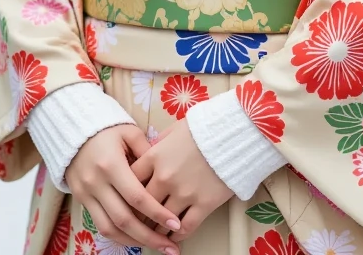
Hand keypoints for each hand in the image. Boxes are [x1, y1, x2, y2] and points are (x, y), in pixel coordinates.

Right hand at [65, 124, 181, 254]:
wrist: (72, 128)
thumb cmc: (106, 129)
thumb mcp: (129, 132)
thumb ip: (147, 151)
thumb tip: (164, 172)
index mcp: (111, 164)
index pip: (137, 197)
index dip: (157, 213)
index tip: (176, 224)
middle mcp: (97, 183)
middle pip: (124, 219)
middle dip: (149, 236)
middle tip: (170, 248)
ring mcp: (86, 194)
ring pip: (110, 228)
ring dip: (134, 242)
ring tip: (156, 247)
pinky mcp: (81, 200)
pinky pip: (100, 225)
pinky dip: (119, 235)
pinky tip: (136, 239)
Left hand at [130, 119, 233, 243]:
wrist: (234, 132)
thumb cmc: (204, 127)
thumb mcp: (176, 128)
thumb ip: (159, 143)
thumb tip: (149, 153)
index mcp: (155, 156)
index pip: (131, 180)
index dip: (127, 191)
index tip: (128, 197)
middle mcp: (165, 177)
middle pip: (143, 204)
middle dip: (140, 213)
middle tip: (138, 219)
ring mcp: (184, 193)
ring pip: (162, 220)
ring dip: (157, 227)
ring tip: (155, 231)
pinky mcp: (203, 204)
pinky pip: (185, 227)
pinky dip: (177, 234)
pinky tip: (174, 235)